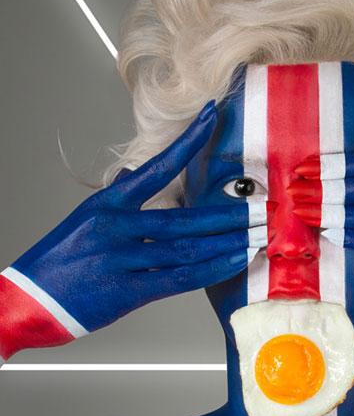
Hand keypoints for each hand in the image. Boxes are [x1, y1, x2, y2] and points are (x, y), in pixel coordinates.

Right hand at [1, 100, 263, 348]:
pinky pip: (177, 280)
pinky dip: (209, 271)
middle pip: (185, 217)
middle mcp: (117, 226)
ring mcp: (122, 259)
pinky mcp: (126, 291)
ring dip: (227, 243)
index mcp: (108, 204)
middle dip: (228, 214)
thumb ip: (120, 198)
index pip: (156, 166)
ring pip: (187, 249)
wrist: (30, 299)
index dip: (188, 142)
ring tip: (257, 236)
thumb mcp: (87, 218)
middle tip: (262, 209)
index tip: (212, 116)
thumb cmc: (61, 259)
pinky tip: (233, 263)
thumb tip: (139, 175)